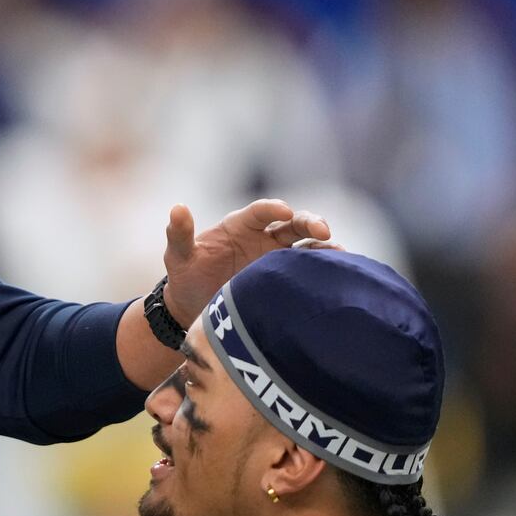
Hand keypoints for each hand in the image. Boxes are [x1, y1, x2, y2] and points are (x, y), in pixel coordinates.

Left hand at [161, 200, 334, 324]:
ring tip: (338, 253)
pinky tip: (338, 273)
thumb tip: (177, 208)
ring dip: (323, 246)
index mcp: (240, 226)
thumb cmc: (187, 276)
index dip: (273, 209)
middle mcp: (263, 237)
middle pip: (292, 223)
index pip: (260, 212)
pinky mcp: (285, 277)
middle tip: (323, 230)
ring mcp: (277, 257)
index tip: (284, 211)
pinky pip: (308, 268)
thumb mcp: (179, 256)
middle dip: (309, 222)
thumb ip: (179, 234)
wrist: (196, 307)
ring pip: (306, 244)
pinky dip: (323, 267)